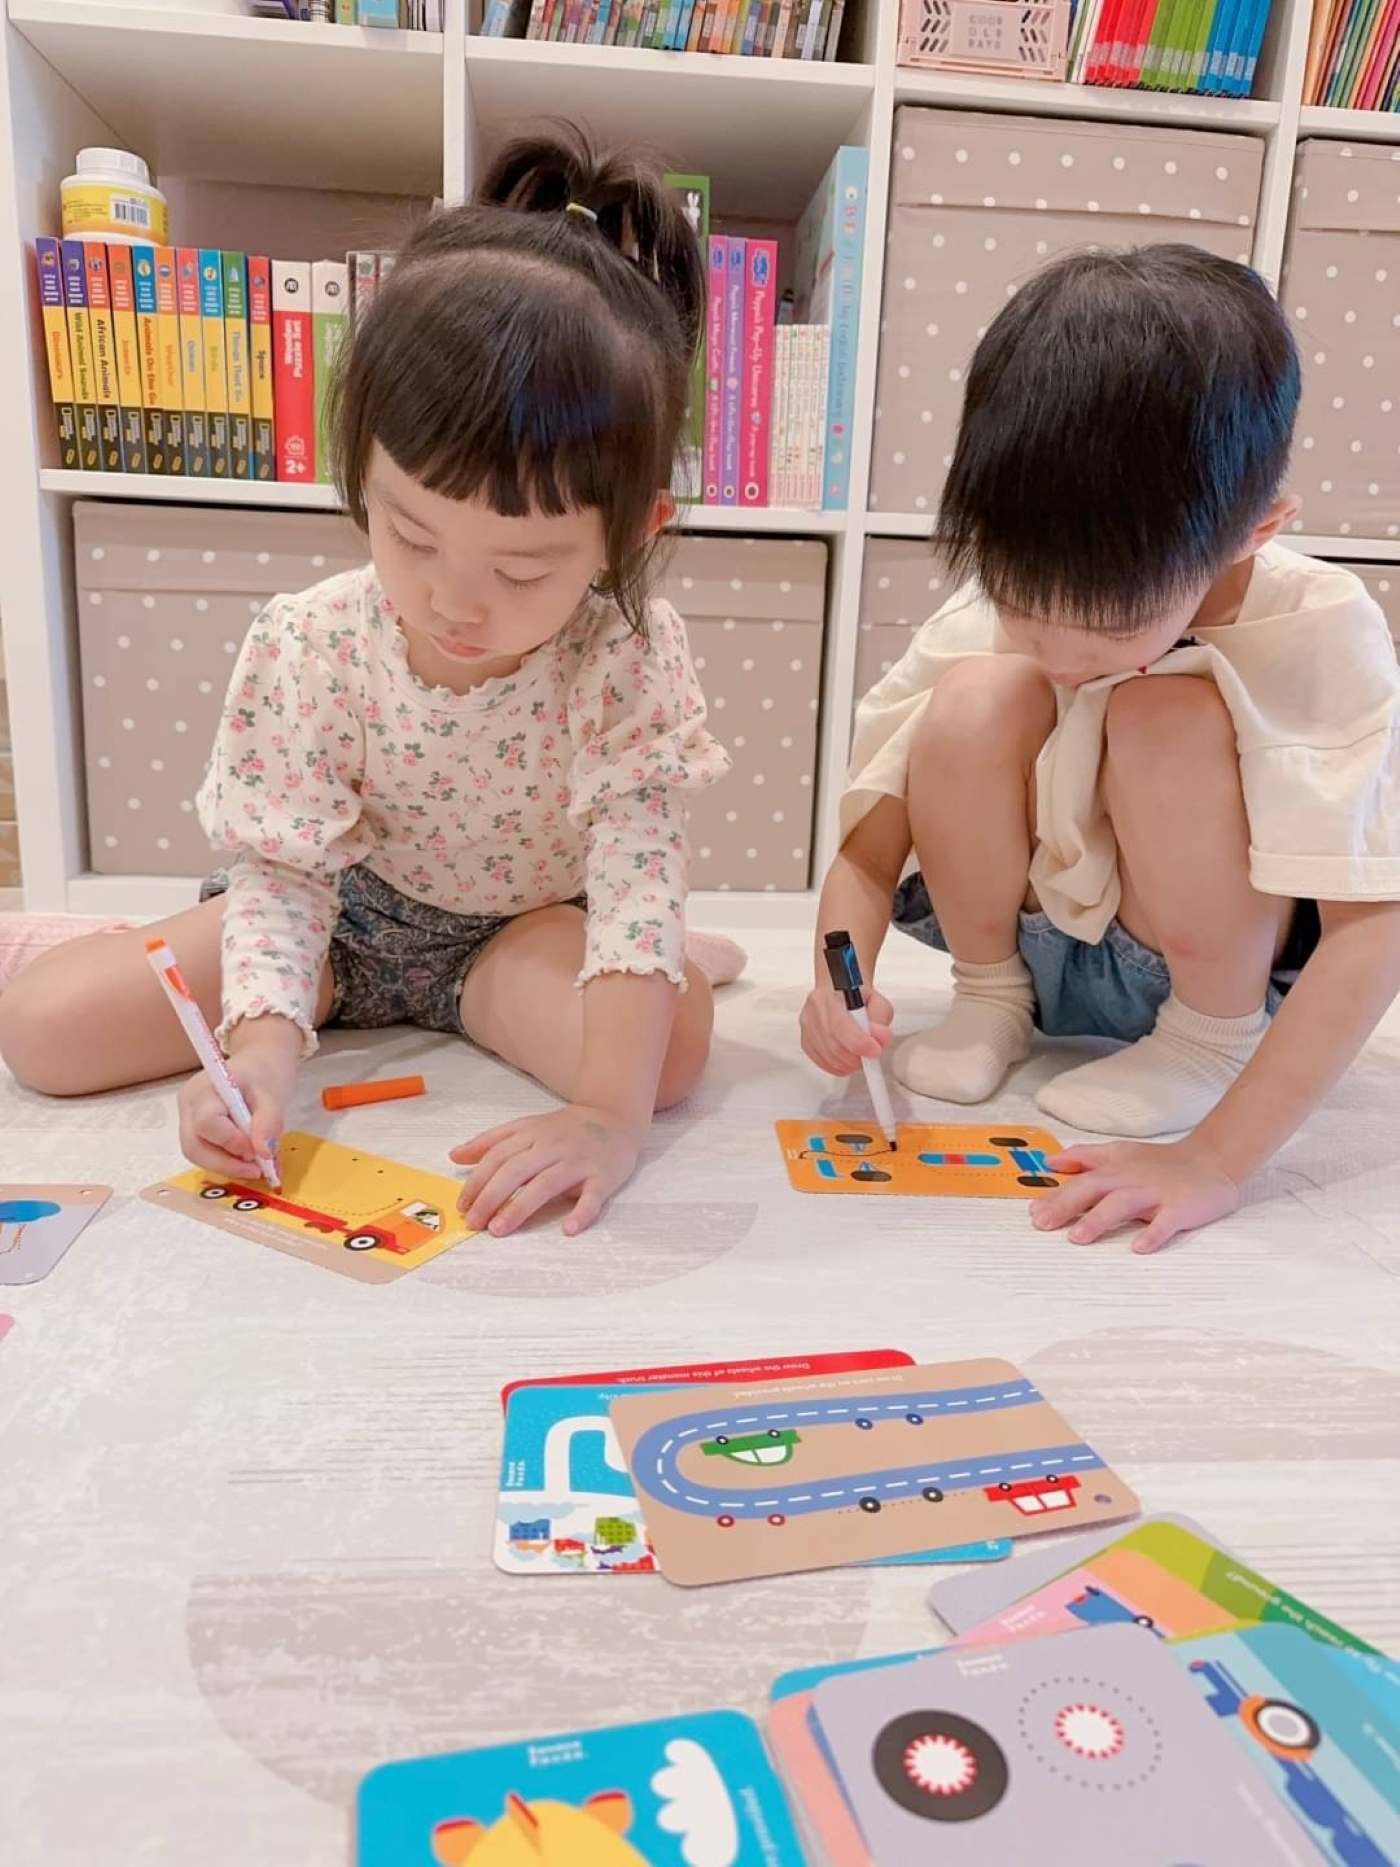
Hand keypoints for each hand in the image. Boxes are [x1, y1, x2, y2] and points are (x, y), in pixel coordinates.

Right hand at [177, 1021, 298, 1180]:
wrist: (258, 1063)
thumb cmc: (264, 1073)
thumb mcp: (273, 1094)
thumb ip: (268, 1122)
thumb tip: (264, 1153)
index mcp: (203, 1090)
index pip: (207, 1123)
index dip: (231, 1142)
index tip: (258, 1152)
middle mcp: (188, 1106)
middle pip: (194, 1147)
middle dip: (226, 1164)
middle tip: (257, 1170)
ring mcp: (187, 1119)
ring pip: (198, 1154)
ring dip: (227, 1166)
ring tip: (255, 1164)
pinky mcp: (195, 1130)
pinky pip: (205, 1153)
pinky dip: (226, 1161)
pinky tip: (247, 1159)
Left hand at [451, 1104, 643, 1237]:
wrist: (615, 1117)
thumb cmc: (566, 1129)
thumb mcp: (527, 1126)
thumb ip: (492, 1141)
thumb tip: (455, 1156)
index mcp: (532, 1134)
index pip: (498, 1157)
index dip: (477, 1181)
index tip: (463, 1205)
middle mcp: (553, 1146)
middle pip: (516, 1170)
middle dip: (490, 1197)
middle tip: (474, 1223)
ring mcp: (578, 1161)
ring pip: (546, 1184)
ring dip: (520, 1208)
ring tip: (499, 1229)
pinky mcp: (604, 1176)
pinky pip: (593, 1196)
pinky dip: (582, 1213)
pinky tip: (568, 1229)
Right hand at [800, 985, 893, 1076]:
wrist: (840, 995)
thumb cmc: (857, 998)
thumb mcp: (877, 1000)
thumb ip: (881, 1017)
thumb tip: (879, 1037)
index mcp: (830, 995)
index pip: (841, 1025)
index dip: (860, 1043)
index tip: (875, 1050)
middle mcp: (815, 1010)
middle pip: (834, 1045)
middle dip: (857, 1057)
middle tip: (871, 1056)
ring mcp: (807, 1027)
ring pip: (829, 1057)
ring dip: (850, 1064)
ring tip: (861, 1056)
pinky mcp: (806, 1042)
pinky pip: (823, 1063)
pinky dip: (840, 1067)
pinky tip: (848, 1060)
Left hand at [1030, 1138, 1241, 1253]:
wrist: (1212, 1161)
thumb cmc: (1160, 1163)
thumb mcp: (1119, 1153)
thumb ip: (1085, 1157)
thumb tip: (1050, 1162)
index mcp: (1115, 1169)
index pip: (1079, 1181)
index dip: (1055, 1196)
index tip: (1032, 1211)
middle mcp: (1130, 1179)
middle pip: (1094, 1190)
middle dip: (1066, 1205)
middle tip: (1042, 1223)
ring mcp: (1156, 1193)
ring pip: (1123, 1204)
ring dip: (1099, 1219)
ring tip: (1077, 1237)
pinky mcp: (1181, 1207)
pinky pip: (1167, 1222)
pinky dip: (1154, 1234)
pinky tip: (1139, 1248)